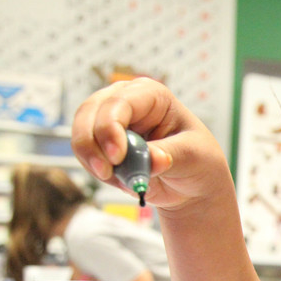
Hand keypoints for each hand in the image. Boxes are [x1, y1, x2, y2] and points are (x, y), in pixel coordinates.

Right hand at [71, 77, 229, 209]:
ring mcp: (109, 121)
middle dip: (92, 145)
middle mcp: (124, 101)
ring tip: (121, 180)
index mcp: (151, 95)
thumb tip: (153, 159)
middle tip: (106, 173)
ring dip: (94, 160)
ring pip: (81, 135)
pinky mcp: (101, 144)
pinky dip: (97, 170)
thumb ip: (170, 156)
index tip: (117, 157)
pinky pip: (85, 155)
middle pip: (89, 113)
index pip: (120, 102)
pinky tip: (120, 180)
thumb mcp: (193, 156)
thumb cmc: (199, 161)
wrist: (192, 185)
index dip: (110, 128)